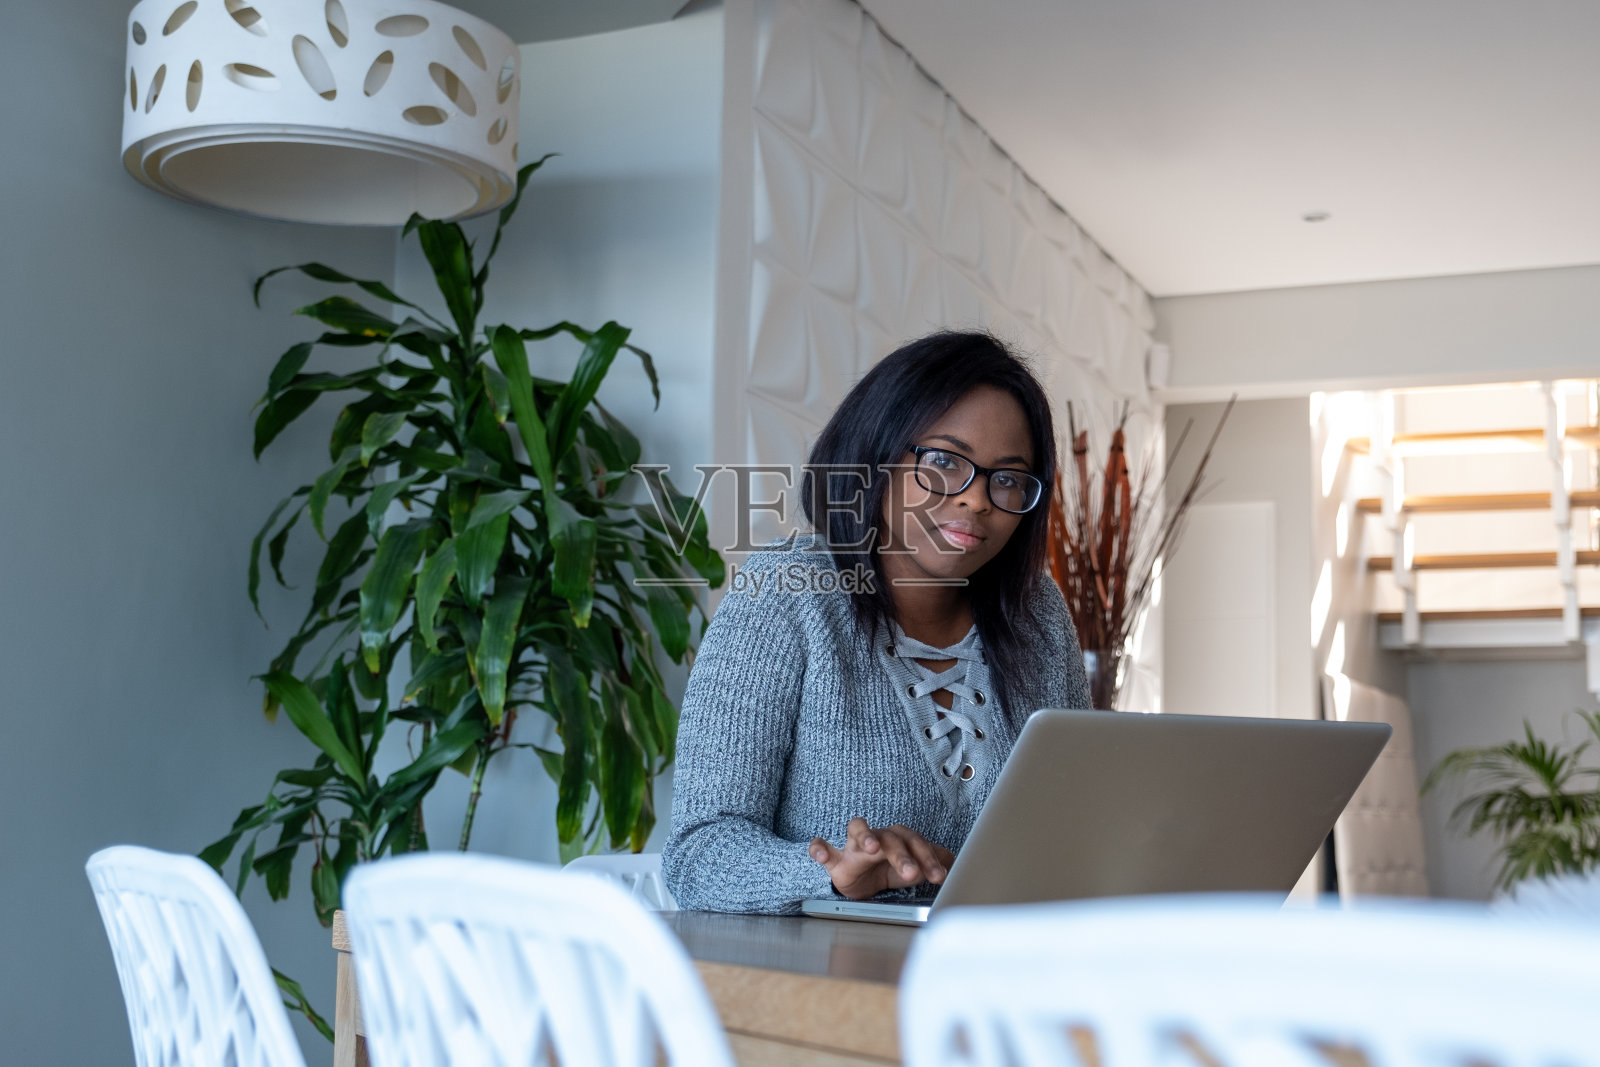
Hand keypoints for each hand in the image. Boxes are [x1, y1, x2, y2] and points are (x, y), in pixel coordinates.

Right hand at [809, 817, 955, 900]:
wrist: (861, 885)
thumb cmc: (888, 871)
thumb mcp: (915, 868)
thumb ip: (933, 861)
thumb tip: (955, 859)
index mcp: (898, 838)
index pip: (915, 842)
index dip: (928, 858)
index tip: (938, 876)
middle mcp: (877, 837)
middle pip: (891, 837)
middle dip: (902, 855)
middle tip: (913, 874)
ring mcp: (854, 846)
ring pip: (858, 829)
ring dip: (865, 836)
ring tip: (872, 848)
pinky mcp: (835, 859)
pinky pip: (823, 847)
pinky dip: (819, 848)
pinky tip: (820, 854)